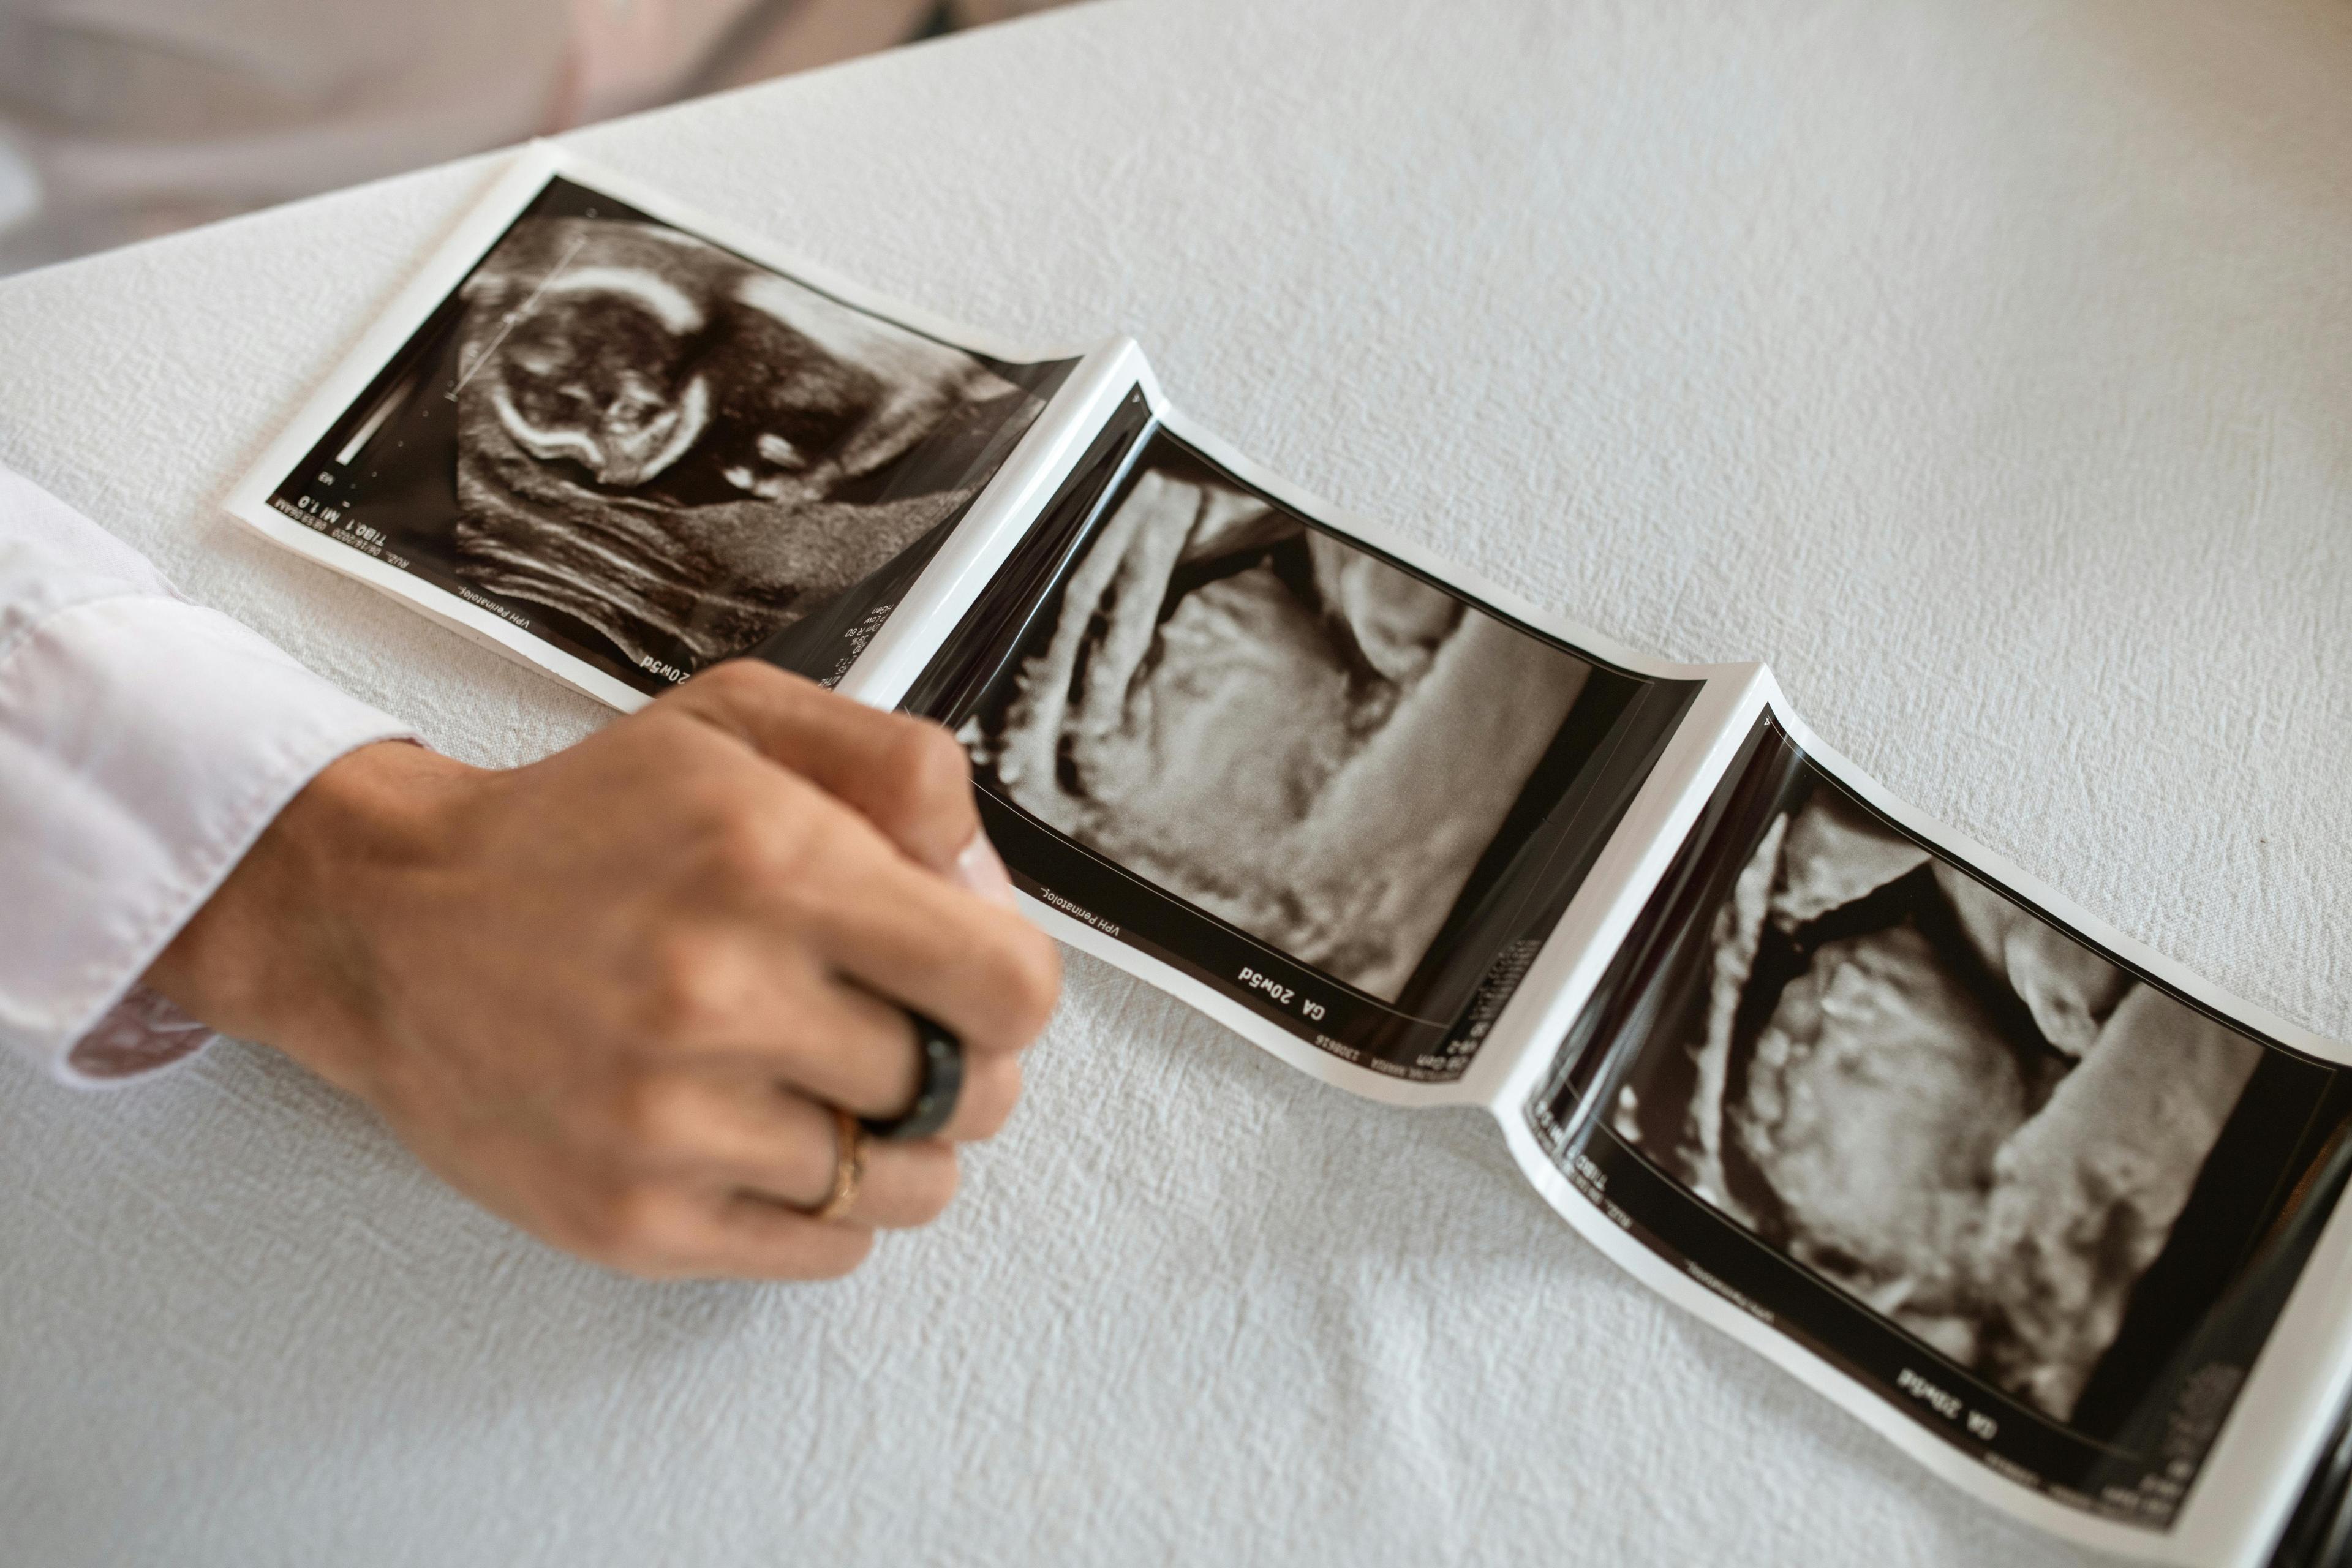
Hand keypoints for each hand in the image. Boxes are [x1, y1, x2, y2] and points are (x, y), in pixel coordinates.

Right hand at [145, 662, 1060, 1279]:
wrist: (387, 923)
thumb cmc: (582, 827)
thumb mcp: (742, 724)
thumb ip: (900, 773)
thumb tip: (988, 887)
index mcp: (772, 864)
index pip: (1009, 987)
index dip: (1009, 986)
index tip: (969, 975)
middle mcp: (721, 999)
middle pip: (969, 1091)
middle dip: (956, 1056)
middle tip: (895, 1023)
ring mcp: (672, 1125)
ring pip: (910, 1183)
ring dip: (897, 1137)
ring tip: (831, 1080)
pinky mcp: (633, 1218)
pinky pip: (826, 1248)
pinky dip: (830, 1202)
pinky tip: (776, 1136)